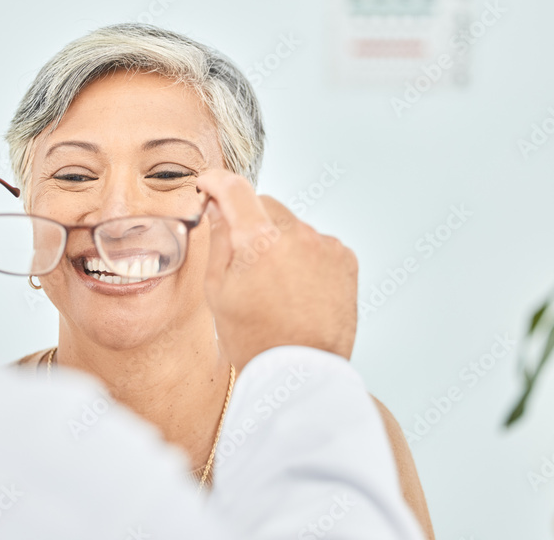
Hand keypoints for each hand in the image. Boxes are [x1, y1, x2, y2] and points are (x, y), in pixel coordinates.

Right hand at [196, 169, 357, 368]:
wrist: (300, 372)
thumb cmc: (254, 338)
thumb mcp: (217, 290)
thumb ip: (218, 240)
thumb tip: (218, 208)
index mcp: (259, 241)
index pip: (235, 190)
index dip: (217, 181)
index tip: (208, 184)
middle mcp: (297, 235)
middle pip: (266, 207)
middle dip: (252, 223)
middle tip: (244, 260)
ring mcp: (325, 246)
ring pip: (293, 227)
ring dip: (281, 243)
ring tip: (276, 286)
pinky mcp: (345, 259)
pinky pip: (317, 244)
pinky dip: (305, 257)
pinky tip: (298, 289)